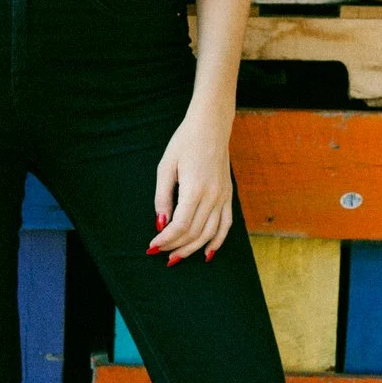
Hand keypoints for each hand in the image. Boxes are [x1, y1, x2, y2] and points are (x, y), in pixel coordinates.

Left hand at [150, 107, 234, 263]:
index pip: (180, 225)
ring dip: (193, 248)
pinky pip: (226, 225)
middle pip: (194, 232)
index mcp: (195, 189)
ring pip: (210, 233)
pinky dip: (217, 242)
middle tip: (159, 252)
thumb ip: (163, 197)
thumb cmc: (184, 143)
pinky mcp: (229, 195)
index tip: (152, 245)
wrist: (211, 126)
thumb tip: (160, 223)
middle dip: (175, 246)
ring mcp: (223, 197)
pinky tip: (207, 253)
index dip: (166, 239)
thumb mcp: (166, 166)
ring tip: (176, 256)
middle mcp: (212, 196)